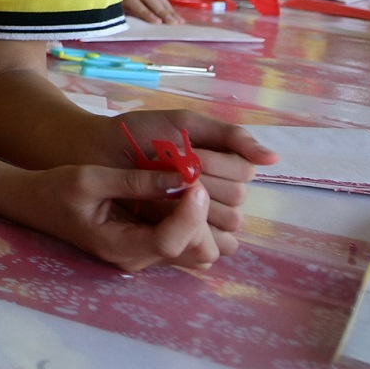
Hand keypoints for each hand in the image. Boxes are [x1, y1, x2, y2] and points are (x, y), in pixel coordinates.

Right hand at [10, 165, 230, 272]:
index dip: (191, 214)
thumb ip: (135, 181)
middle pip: (197, 252)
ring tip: (188, 187)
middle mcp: (137, 259)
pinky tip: (182, 196)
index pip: (170, 242)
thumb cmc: (57, 189)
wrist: (37, 204)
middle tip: (192, 181)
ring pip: (200, 251)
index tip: (194, 182)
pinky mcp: (151, 248)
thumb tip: (183, 177)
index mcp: (118, 245)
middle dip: (202, 217)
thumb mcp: (90, 178)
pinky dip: (197, 222)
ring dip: (204, 221)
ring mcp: (146, 256)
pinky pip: (190, 243)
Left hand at [130, 111, 274, 235]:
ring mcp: (201, 217)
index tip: (186, 152)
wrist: (95, 152)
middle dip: (204, 182)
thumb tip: (275, 158)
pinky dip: (193, 229)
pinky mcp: (182, 236)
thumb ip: (228, 136)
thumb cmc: (139, 134)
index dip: (216, 163)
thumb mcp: (184, 124)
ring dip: (195, 205)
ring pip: (226, 221)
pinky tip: (168, 216)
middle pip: (237, 198)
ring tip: (163, 190)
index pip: (244, 172)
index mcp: (223, 164)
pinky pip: (209, 243)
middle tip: (169, 171)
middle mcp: (218, 192)